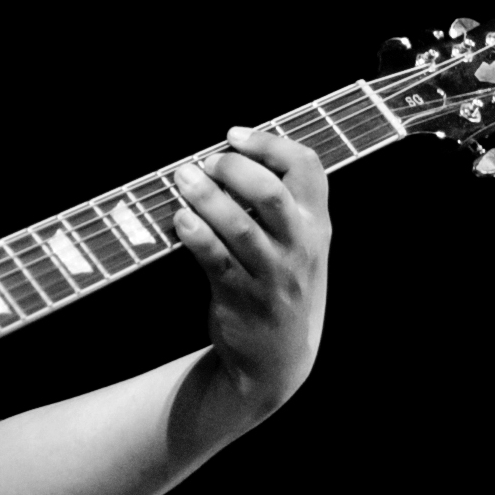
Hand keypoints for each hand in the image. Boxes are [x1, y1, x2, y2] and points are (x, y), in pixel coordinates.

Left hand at [168, 124, 330, 411]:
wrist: (278, 358)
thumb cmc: (280, 284)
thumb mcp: (299, 244)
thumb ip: (280, 204)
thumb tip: (227, 155)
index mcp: (315, 224)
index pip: (308, 168)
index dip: (271, 143)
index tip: (235, 135)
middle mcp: (299, 247)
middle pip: (273, 195)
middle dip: (236, 170)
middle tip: (207, 162)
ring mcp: (271, 275)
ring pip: (240, 228)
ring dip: (207, 199)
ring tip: (183, 179)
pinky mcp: (241, 297)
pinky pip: (217, 261)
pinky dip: (197, 237)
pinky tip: (179, 219)